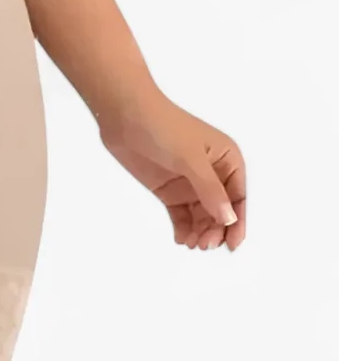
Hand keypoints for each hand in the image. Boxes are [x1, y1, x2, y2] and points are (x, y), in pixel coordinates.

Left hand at [98, 91, 245, 251]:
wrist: (123, 114)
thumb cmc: (162, 125)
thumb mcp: (189, 158)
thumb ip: (209, 189)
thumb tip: (229, 219)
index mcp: (226, 159)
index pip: (238, 197)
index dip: (237, 222)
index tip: (232, 245)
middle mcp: (211, 173)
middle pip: (220, 210)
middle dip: (215, 230)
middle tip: (204, 246)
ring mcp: (189, 182)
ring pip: (201, 215)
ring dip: (199, 232)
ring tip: (191, 244)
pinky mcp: (168, 188)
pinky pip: (181, 214)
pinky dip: (183, 228)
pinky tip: (181, 239)